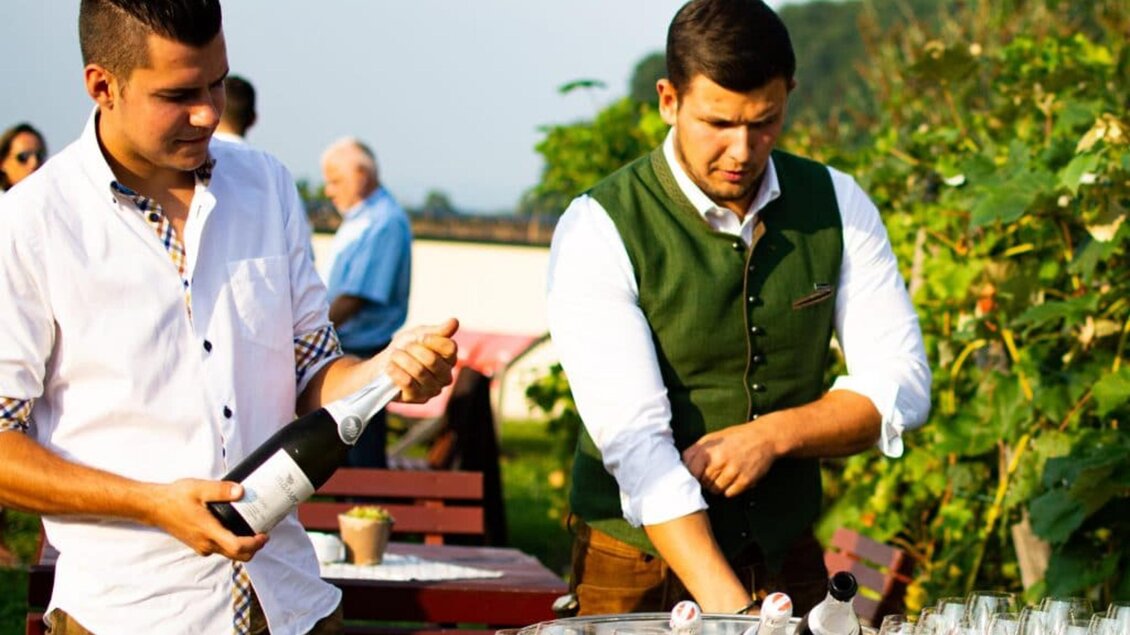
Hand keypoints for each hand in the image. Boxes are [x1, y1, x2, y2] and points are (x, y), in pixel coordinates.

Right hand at [144, 479, 268, 560]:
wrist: (154, 507)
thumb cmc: (175, 498)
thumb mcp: (199, 488)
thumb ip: (221, 490)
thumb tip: (241, 491)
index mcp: (208, 531)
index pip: (236, 546)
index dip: (254, 544)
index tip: (264, 535)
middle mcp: (206, 544)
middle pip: (236, 555)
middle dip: (253, 548)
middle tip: (263, 535)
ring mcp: (201, 546)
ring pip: (228, 554)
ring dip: (243, 547)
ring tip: (252, 530)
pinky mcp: (198, 544)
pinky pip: (219, 549)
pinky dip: (232, 544)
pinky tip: (235, 529)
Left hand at [382, 318, 458, 402]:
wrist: (383, 365)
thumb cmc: (405, 348)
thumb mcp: (419, 334)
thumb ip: (438, 330)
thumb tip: (455, 321)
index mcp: (450, 359)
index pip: (450, 348)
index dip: (432, 340)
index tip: (420, 337)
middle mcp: (446, 376)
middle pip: (432, 360)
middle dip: (413, 349)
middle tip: (404, 347)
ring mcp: (433, 390)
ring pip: (419, 371)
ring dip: (402, 359)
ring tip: (394, 356)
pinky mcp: (418, 398)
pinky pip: (408, 383)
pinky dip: (396, 371)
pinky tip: (390, 367)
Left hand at [682, 419, 780, 496]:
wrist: (763, 437)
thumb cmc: (735, 437)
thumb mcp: (712, 438)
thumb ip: (695, 450)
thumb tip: (681, 464)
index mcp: (709, 450)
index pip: (691, 472)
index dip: (693, 475)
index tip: (697, 474)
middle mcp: (720, 461)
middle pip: (703, 483)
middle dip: (705, 481)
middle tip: (712, 475)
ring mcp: (733, 471)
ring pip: (715, 490)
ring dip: (716, 487)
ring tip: (722, 477)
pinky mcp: (745, 480)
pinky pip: (729, 494)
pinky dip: (729, 490)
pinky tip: (732, 480)